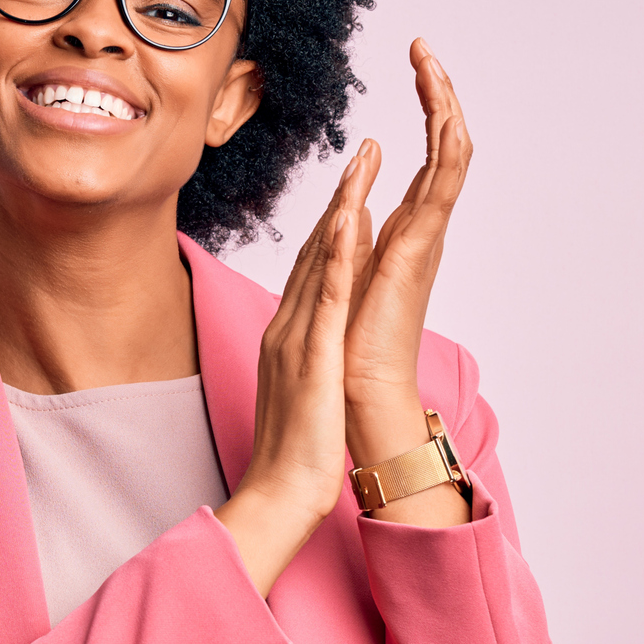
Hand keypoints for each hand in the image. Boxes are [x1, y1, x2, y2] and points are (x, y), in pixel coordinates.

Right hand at [214, 152, 365, 593]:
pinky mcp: (311, 354)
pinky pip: (326, 294)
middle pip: (313, 252)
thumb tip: (322, 347)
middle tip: (362, 149)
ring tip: (363, 159)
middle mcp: (287, 328)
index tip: (352, 188)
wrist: (280, 494)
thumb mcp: (303, 396)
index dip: (331, 224)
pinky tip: (349, 218)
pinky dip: (337, 252)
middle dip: (338, 197)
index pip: (312, 271)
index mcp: (289, 339)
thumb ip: (307, 364)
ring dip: (341, 205)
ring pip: (319, 259)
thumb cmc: (296, 456)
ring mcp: (296, 338)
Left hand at [342, 38, 474, 473]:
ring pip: (449, 159)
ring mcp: (424, 243)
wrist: (362, 400)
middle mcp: (424, 232)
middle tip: (425, 47)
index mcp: (409, 234)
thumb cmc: (352, 349)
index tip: (419, 64)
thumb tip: (352, 209)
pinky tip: (428, 115)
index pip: (427, 157)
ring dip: (441, 108)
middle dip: (439, 94)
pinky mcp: (413, 258)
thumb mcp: (348, 276)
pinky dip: (434, 150)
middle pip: (446, 147)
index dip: (427, 110)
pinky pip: (432, 194)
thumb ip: (354, 240)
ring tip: (431, 64)